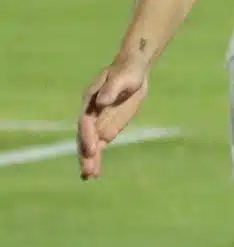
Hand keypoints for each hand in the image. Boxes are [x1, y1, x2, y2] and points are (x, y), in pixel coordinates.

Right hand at [77, 58, 149, 178]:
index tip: (93, 148)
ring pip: (91, 143)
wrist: (135, 70)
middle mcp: (91, 112)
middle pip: (85, 135)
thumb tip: (101, 102)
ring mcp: (99, 120)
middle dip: (86, 153)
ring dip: (90, 159)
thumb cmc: (128, 69)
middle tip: (87, 171)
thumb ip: (112, 88)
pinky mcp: (108, 126)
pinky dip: (97, 156)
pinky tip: (95, 171)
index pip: (86, 121)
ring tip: (89, 177)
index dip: (88, 135)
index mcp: (91, 100)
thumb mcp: (123, 76)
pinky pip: (101, 143)